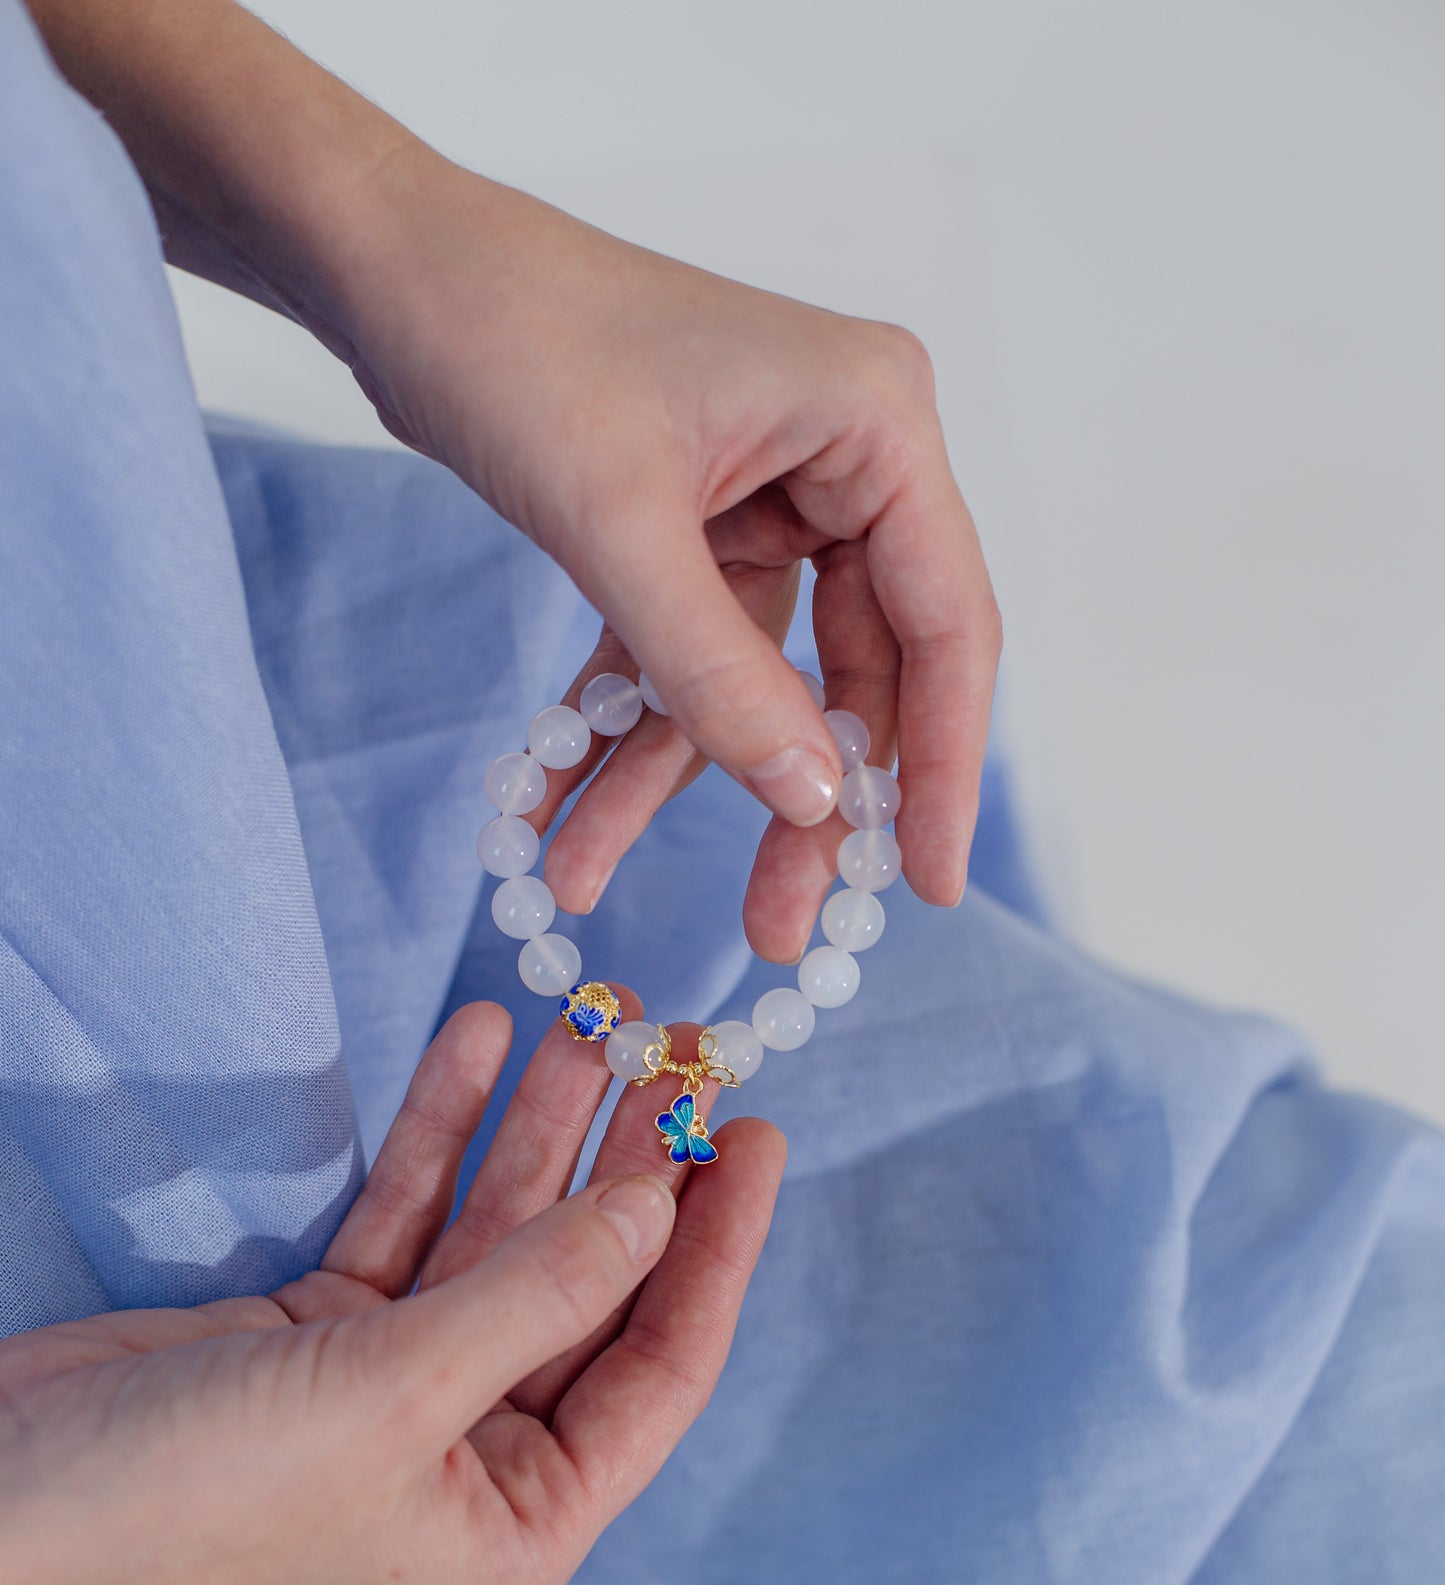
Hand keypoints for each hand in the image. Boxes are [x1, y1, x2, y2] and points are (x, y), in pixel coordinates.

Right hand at [0, 1002, 783, 1584]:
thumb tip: (662, 1207)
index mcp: (520, 1522)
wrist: (1, 1497)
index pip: (661, 1368)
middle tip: (676, 1052)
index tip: (756, 1134)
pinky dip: (444, 1136)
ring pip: (502, 1239)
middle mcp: (476, 1460)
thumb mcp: (394, 1391)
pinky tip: (481, 1041)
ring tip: (591, 1017)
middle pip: (587, 1288)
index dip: (717, 1248)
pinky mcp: (327, 1334)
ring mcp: (401, 1391)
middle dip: (627, 1170)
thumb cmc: (200, 1489)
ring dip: (541, 1132)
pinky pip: (414, 1218)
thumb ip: (538, 1292)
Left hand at [342, 167, 1001, 961]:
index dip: (942, 769)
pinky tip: (559, 812)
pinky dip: (627, 728)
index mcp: (876, 424)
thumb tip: (812, 805)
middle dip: (794, 804)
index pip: (946, 627)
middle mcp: (846, 459)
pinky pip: (685, 656)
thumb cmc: (513, 344)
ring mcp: (774, 495)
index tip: (925, 889)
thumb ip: (720, 673)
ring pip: (760, 682)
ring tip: (588, 877)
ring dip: (676, 782)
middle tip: (771, 930)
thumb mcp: (620, 528)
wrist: (390, 268)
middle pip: (858, 673)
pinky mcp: (699, 525)